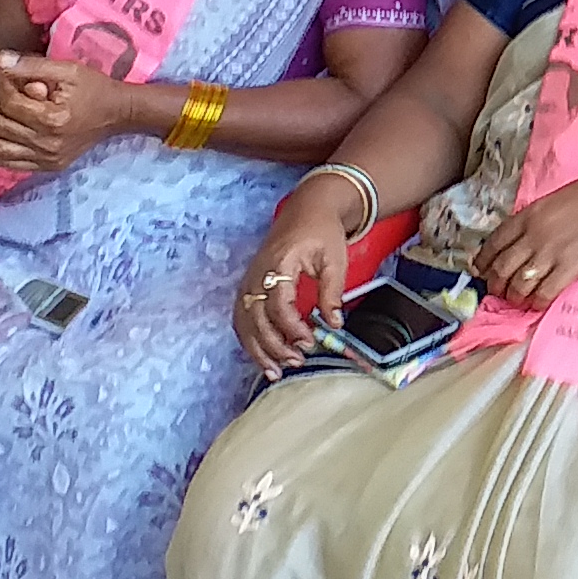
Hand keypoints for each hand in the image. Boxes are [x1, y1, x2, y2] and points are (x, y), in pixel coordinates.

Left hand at [0, 51, 135, 173]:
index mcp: (54, 119)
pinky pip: (10, 164)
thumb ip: (33, 65)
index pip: (12, 105)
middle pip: (0, 128)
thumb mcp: (68, 70)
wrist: (118, 114)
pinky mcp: (46, 166)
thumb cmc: (94, 88)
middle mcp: (47, 144)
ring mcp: (46, 159)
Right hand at [232, 189, 358, 375]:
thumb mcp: (335, 259)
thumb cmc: (322, 231)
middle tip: (296, 360)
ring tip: (275, 370)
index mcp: (279, 262)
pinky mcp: (248, 285)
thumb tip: (335, 324)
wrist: (307, 208)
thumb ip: (332, 292)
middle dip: (274, 345)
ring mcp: (249, 279)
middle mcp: (258, 273)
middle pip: (256, 317)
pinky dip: (250, 339)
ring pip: (244, 322)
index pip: (278, 304)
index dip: (291, 327)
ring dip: (258, 349)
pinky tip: (263, 356)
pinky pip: (242, 317)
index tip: (309, 341)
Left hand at [469, 167, 577, 313]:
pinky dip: (537, 302)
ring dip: (514, 297)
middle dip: (496, 284)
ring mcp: (550, 253)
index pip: (494, 243)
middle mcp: (533, 235)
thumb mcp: (558, 198)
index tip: (483, 270)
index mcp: (529, 214)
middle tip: (499, 291)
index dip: (484, 261)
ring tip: (518, 301)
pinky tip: (538, 304)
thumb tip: (530, 236)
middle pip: (501, 268)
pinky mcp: (569, 269)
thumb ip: (538, 218)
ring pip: (518, 285)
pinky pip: (543, 293)